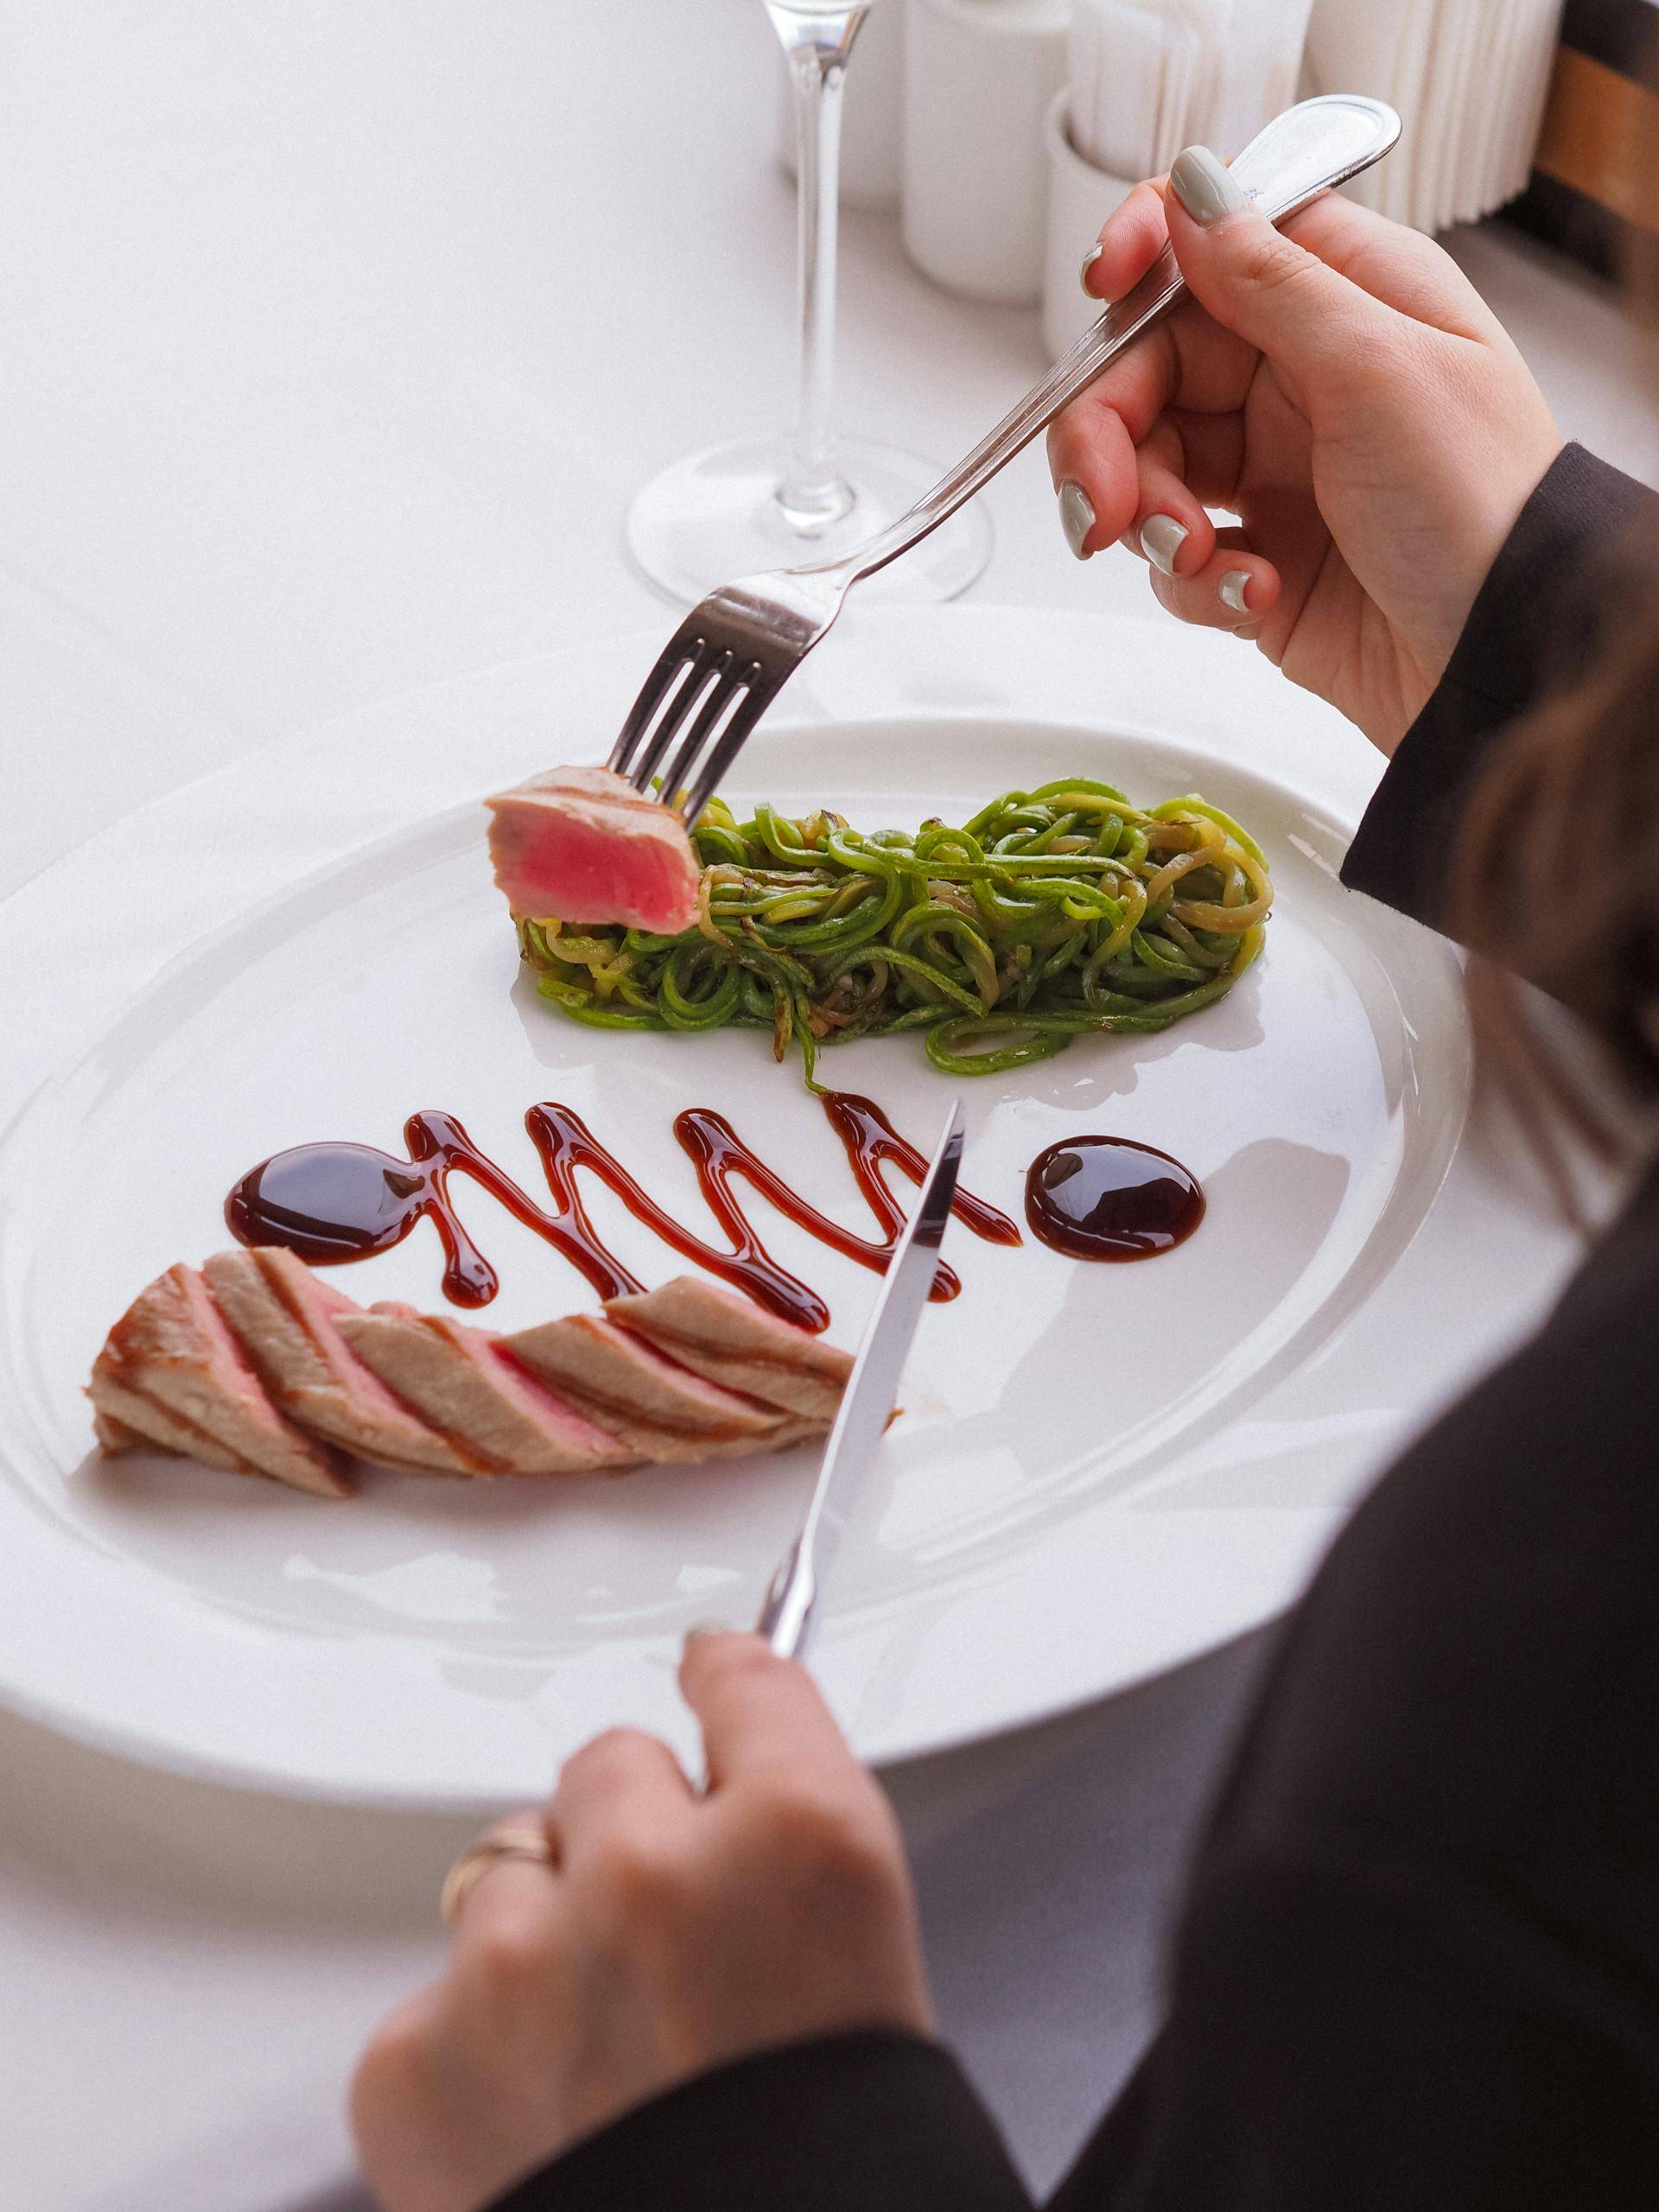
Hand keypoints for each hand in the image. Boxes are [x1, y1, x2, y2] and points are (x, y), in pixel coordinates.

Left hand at [351, 1632, 932, 2211]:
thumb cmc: (827, 2176)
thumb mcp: (865, 1984)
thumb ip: (785, 1855)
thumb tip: (724, 1757)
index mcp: (808, 1841)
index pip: (746, 1681)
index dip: (726, 1684)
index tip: (711, 1676)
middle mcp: (662, 1872)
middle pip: (612, 1765)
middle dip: (633, 1837)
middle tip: (670, 1949)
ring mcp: (526, 1959)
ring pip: (505, 1865)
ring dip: (542, 1935)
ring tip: (601, 2059)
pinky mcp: (417, 2056)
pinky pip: (435, 1994)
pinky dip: (472, 2052)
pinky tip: (539, 2126)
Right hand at [1049, 144, 1562, 752]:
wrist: (1501, 659)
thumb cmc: (1481, 506)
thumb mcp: (1379, 367)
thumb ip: (1273, 280)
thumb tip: (1194, 191)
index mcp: (1347, 299)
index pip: (1214, 244)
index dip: (1144, 258)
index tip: (1101, 292)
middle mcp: (1303, 376)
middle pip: (1151, 369)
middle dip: (1109, 433)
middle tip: (1102, 499)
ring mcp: (1278, 471)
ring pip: (1148, 466)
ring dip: (1147, 516)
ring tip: (1191, 558)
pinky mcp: (1259, 559)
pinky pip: (1177, 558)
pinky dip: (1196, 582)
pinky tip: (1255, 595)